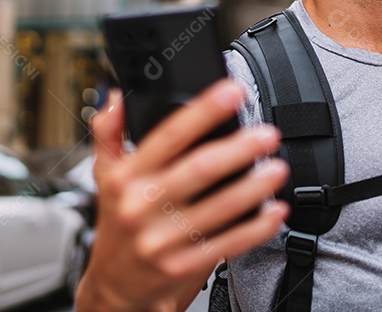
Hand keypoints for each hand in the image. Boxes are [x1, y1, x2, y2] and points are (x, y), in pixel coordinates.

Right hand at [77, 80, 289, 311]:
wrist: (115, 288)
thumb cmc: (117, 226)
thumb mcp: (104, 176)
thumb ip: (109, 133)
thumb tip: (117, 97)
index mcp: (126, 178)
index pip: (168, 136)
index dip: (203, 111)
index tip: (231, 93)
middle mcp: (143, 207)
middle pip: (199, 170)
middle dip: (238, 149)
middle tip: (266, 134)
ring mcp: (164, 239)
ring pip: (219, 208)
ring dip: (254, 187)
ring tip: (277, 168)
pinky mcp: (184, 266)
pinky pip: (228, 243)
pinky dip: (256, 227)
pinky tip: (273, 211)